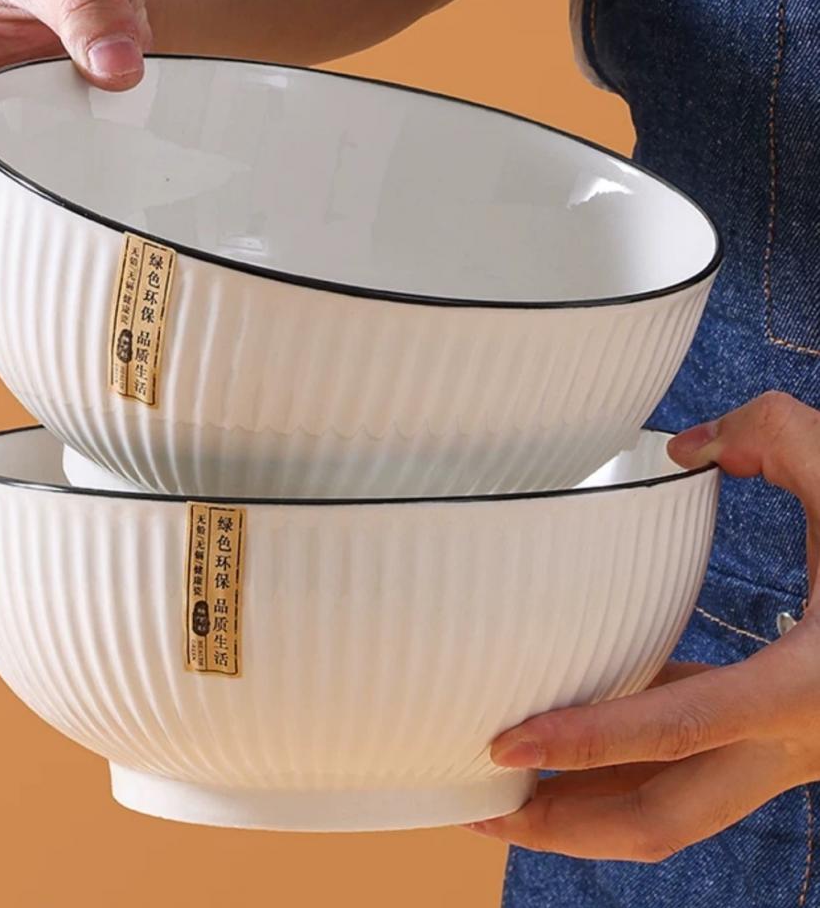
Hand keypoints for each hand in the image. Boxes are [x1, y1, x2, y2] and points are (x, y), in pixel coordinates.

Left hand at [470, 391, 819, 861]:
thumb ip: (776, 436)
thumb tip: (686, 445)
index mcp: (805, 688)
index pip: (672, 731)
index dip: (582, 742)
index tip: (502, 743)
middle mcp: (791, 742)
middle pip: (660, 819)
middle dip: (564, 826)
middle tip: (475, 807)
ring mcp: (783, 750)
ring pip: (672, 805)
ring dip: (586, 801)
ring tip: (505, 784)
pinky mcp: (776, 735)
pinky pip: (687, 759)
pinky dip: (626, 754)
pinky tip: (581, 722)